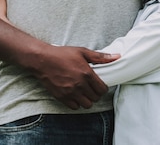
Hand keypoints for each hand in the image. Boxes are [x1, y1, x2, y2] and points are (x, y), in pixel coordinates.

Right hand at [0, 0, 119, 108]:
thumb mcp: (82, 51)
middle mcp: (79, 85)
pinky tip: (75, 95)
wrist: (42, 60)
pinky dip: (77, 103)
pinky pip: (74, 107)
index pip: (102, 89)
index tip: (99, 84)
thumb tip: (117, 56)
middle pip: (95, 98)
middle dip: (96, 94)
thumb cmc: (63, 54)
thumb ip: (100, 57)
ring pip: (86, 104)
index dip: (103, 88)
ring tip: (84, 92)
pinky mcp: (61, 97)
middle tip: (92, 88)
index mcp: (87, 73)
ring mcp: (70, 92)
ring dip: (87, 99)